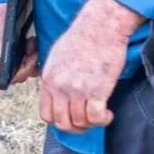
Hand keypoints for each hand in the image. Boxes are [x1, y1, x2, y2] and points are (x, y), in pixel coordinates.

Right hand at [0, 3, 38, 84]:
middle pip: (17, 75)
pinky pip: (26, 62)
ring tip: (32, 42)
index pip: (6, 75)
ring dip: (32, 59)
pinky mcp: (13, 53)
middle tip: (33, 45)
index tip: (31, 56)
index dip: (22, 70)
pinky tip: (32, 42)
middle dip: (29, 63)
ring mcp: (5, 58)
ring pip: (23, 69)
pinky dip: (32, 55)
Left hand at [38, 0, 143, 131]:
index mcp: (49, 79)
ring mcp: (78, 90)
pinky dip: (103, 120)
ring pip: (80, 123)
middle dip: (76, 127)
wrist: (100, 26)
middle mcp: (60, 87)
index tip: (70, 117)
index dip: (59, 121)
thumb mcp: (56, 57)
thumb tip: (55, 92)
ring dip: (91, 123)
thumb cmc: (82, 37)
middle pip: (63, 124)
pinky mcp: (97, 90)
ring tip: (100, 114)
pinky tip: (107, 113)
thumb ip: (54, 77)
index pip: (46, 115)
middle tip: (87, 121)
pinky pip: (95, 118)